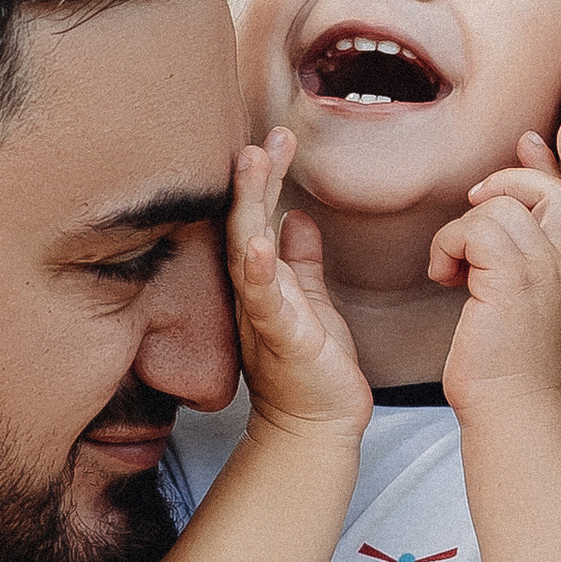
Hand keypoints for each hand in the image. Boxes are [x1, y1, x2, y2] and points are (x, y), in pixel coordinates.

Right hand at [229, 134, 370, 444]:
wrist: (316, 427)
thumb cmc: (313, 368)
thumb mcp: (310, 302)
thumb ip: (301, 262)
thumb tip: (296, 217)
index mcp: (264, 280)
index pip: (259, 216)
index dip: (264, 177)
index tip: (277, 137)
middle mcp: (254, 292)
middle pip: (245, 222)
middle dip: (252, 177)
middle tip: (263, 135)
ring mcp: (262, 313)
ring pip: (246, 248)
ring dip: (248, 204)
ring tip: (252, 162)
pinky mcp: (280, 338)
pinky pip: (264, 299)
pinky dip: (259, 269)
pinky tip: (260, 240)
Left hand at [429, 137, 560, 413]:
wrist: (511, 410)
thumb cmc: (507, 368)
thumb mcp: (519, 302)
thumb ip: (515, 256)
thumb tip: (491, 209)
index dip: (544, 164)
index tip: (525, 142)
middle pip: (547, 189)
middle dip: (506, 185)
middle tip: (472, 212)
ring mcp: (544, 270)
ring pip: (499, 208)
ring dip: (461, 232)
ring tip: (452, 271)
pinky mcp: (513, 279)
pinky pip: (474, 229)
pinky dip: (448, 246)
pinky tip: (444, 278)